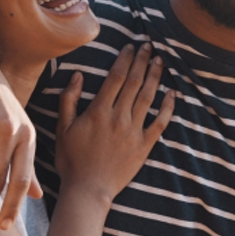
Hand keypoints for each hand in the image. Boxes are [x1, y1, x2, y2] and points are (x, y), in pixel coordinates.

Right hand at [54, 43, 173, 203]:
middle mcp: (118, 118)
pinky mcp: (144, 146)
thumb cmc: (71, 161)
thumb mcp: (62, 129)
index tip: (130, 46)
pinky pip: (160, 122)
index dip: (124, 59)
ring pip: (148, 97)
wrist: (88, 189)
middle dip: (142, 61)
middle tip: (149, 46)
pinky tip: (172, 93)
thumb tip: (78, 76)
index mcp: (98, 111)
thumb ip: (69, 100)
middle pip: (134, 82)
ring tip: (159, 61)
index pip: (115, 77)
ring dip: (155, 76)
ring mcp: (133, 131)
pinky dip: (168, 107)